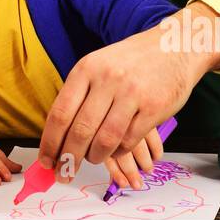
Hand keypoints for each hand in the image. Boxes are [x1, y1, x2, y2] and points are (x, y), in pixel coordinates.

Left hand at [39, 1, 219, 180]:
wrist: (174, 47)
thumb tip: (56, 135)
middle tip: (64, 173)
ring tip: (92, 158)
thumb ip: (79, 94)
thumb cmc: (131, 60)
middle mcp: (107, 79)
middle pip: (80, 131)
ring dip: (95, 156)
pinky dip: (119, 151)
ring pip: (104, 140)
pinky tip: (116, 149)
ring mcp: (131, 93)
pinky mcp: (153, 108)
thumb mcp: (98, 65)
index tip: (45, 160)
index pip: (60, 113)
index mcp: (86, 69)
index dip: (50, 142)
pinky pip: (129, 141)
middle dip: (69, 158)